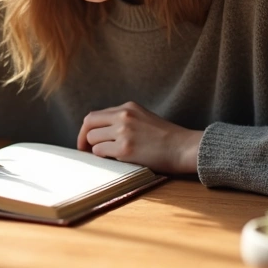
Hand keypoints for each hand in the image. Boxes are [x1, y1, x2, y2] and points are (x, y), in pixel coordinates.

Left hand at [77, 101, 201, 174]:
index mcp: (128, 107)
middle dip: (83, 139)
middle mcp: (123, 116)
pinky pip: (100, 152)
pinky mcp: (125, 149)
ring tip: (108, 156)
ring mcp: (123, 132)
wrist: (184, 147)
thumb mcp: (144, 118)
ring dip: (96, 150)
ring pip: (93, 140)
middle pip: (89, 125)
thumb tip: (101, 132)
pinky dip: (103, 158)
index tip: (87, 140)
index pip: (95, 115)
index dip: (87, 129)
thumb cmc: (167, 138)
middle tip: (85, 151)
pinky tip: (115, 160)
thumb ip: (124, 120)